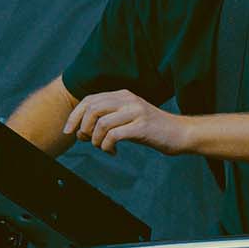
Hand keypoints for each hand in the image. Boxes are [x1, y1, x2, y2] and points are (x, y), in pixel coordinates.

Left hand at [63, 89, 191, 156]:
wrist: (181, 133)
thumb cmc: (152, 129)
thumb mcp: (128, 118)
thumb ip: (108, 119)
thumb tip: (80, 131)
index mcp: (123, 95)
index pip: (89, 100)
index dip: (74, 115)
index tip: (68, 131)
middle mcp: (128, 99)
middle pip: (92, 108)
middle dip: (82, 127)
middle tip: (86, 141)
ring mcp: (136, 112)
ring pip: (101, 123)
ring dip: (96, 140)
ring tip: (103, 147)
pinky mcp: (142, 126)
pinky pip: (114, 135)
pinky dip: (107, 146)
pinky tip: (113, 152)